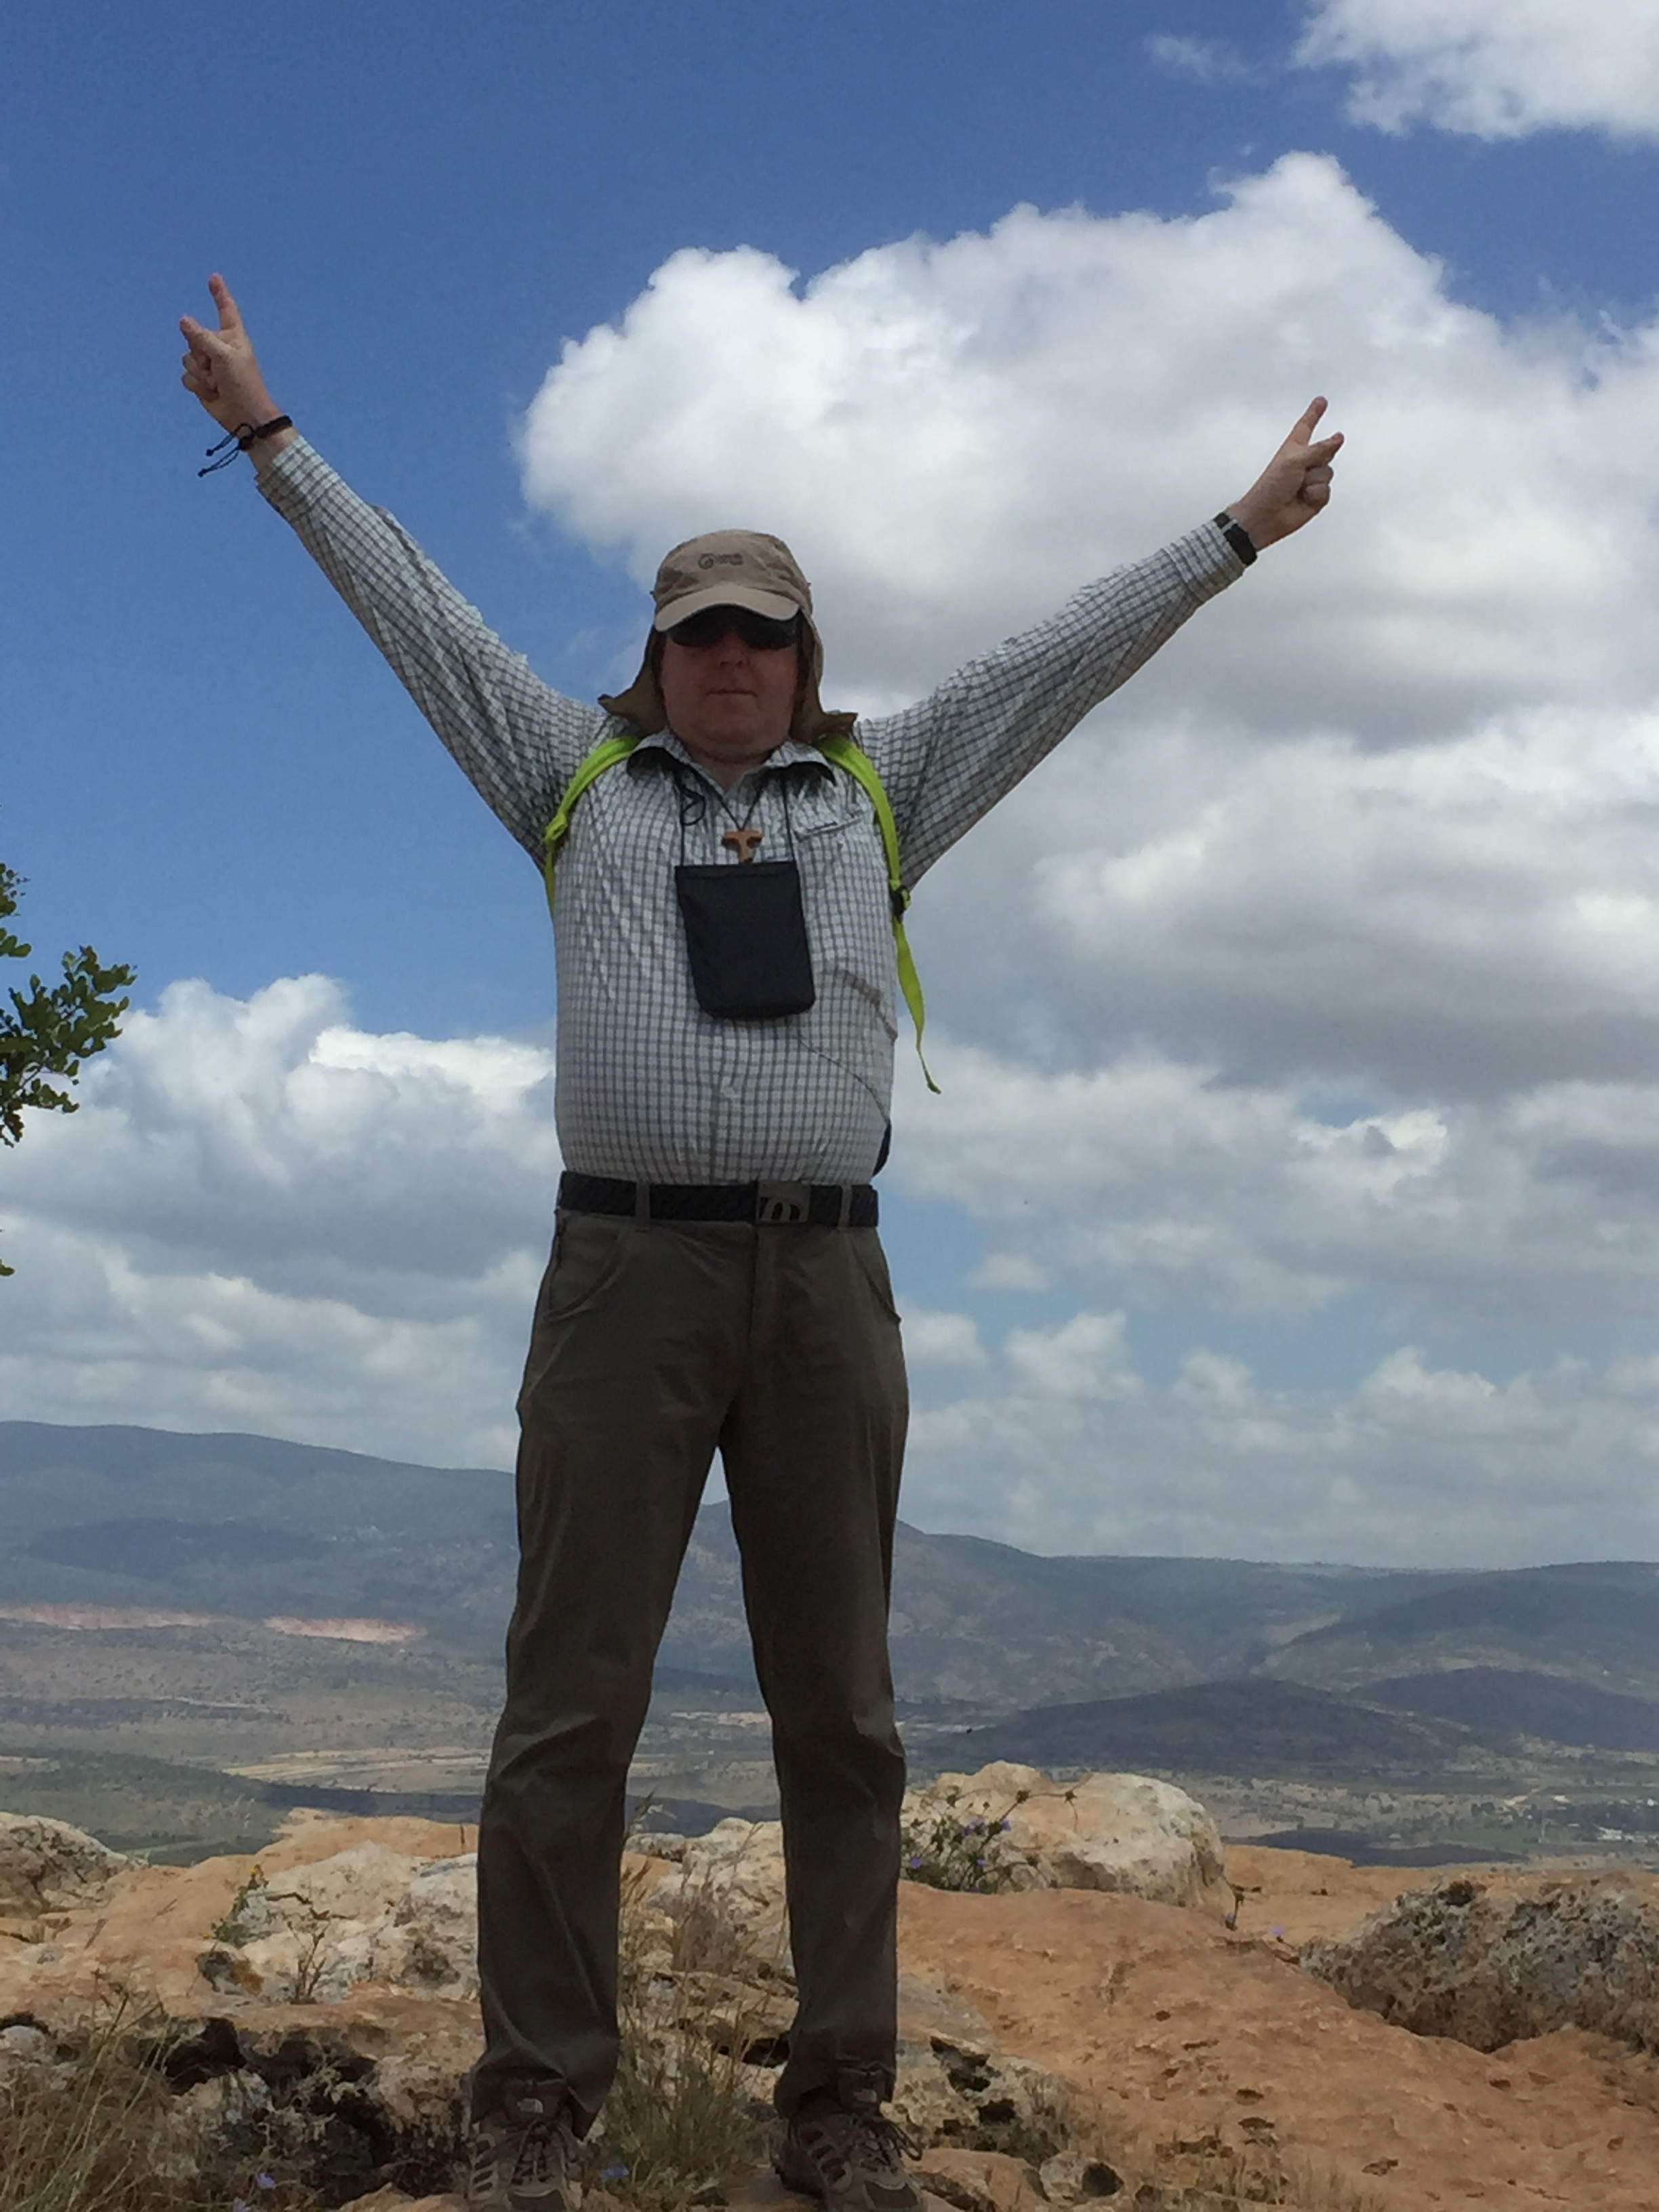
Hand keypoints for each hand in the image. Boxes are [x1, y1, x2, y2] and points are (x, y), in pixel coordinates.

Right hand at [179, 274, 292, 463]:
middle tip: (214, 366)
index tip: (214, 278)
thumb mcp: (224, 356)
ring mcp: (209, 364)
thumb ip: (202, 337)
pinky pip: (186, 376)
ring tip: (216, 382)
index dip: (219, 293)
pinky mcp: (201, 381)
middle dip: (199, 351)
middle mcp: (219, 347)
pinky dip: (197, 385)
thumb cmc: (243, 383)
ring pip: (187, 358)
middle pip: (193, 335)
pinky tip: (211, 392)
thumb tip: (184, 320)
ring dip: (200, 373)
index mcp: (232, 336)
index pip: (225, 309)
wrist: (244, 416)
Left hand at [1226, 397, 1341, 551]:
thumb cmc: (1271, 486)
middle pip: (1327, 451)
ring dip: (1313, 481)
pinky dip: (1315, 495)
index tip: (1321, 401)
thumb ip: (1319, 448)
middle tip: (1299, 473)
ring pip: (1328, 473)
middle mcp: (1304, 461)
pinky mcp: (1316, 496)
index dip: (1314, 413)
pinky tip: (1302, 499)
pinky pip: (1327, 491)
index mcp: (1294, 447)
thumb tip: (1339, 437)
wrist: (1266, 516)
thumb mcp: (1295, 460)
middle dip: (1316, 461)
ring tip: (1297, 488)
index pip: (1307, 425)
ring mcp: (1311, 479)